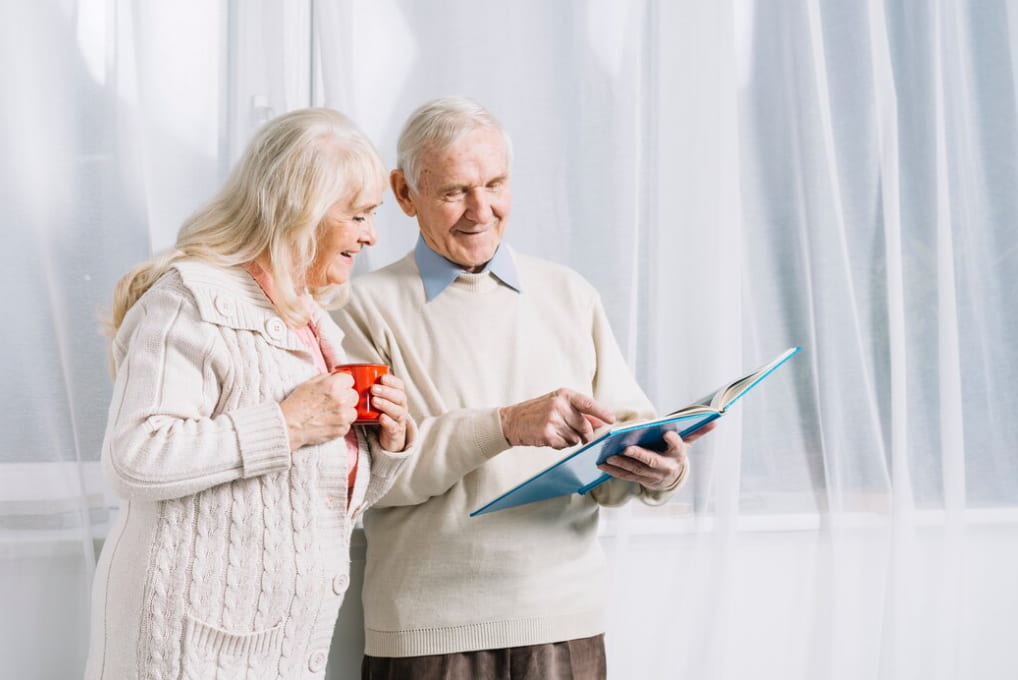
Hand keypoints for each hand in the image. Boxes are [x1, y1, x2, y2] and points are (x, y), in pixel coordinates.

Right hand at [279, 371, 358, 450]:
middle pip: (354, 395)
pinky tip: (329, 422)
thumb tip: (336, 376)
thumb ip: (326, 378)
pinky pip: (348, 425)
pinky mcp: (341, 429)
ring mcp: (342, 416)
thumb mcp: (308, 384)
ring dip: (345, 412)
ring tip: (331, 413)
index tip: (339, 387)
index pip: (350, 379)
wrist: (289, 425)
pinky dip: (341, 424)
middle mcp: (340, 399)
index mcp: (333, 385)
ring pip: (353, 411)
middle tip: (333, 401)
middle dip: (346, 397)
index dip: (343, 383)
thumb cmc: (295, 405)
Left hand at [369, 373, 410, 450]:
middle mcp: (401, 407)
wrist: (388, 436)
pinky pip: (393, 426)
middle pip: (399, 397)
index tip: (382, 377)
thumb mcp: (376, 401)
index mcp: (397, 397)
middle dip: (387, 391)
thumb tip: (348, 377)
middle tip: (373, 389)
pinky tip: (381, 417)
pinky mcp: (395, 431)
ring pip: (397, 411)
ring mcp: (399, 420)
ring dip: (386, 404)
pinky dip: (388, 421)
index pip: (400, 386)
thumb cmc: (379, 414)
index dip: (392, 381)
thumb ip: (368, 390)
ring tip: (374, 401)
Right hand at [498, 388, 615, 448]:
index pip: (588, 404)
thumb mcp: (557, 405)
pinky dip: (560, 445)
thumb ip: (579, 412)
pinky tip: (550, 439)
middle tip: (582, 438)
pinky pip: (564, 445)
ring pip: (575, 438)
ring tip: (556, 433)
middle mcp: (559, 405)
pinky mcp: (547, 434)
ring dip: (570, 440)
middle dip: (586, 435)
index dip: (602, 412)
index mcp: (564, 395)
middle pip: (584, 426)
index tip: (611, 420)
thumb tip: (600, 422)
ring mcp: (552, 419)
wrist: (512, 421)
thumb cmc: (537, 412)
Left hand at [597, 420, 716, 489]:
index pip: (677, 447)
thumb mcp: (686, 442)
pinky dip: (613, 471)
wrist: (671, 477)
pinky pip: (626, 476)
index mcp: (678, 455)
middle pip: (653, 461)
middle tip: (627, 448)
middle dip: (640, 455)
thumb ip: (697, 430)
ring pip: (636, 470)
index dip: (673, 441)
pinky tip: (601, 463)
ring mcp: (652, 476)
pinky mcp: (640, 480)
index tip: (667, 433)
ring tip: (608, 455)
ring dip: (621, 464)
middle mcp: (666, 467)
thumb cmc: (675, 452)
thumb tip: (715, 418)